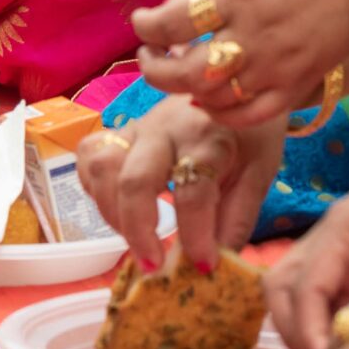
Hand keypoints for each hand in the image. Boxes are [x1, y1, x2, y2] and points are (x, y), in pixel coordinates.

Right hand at [78, 98, 284, 272]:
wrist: (235, 81)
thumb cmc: (248, 134)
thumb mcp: (258, 172)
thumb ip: (237, 218)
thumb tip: (215, 266)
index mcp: (210, 138)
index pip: (193, 192)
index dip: (196, 236)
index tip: (204, 267)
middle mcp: (168, 130)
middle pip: (135, 179)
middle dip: (138, 230)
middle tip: (152, 266)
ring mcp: (138, 127)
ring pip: (103, 166)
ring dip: (112, 212)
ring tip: (135, 240)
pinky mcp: (121, 130)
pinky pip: (90, 153)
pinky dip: (93, 186)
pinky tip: (115, 208)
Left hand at [131, 0, 348, 126]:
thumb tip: (171, 4)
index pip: (170, 23)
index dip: (145, 26)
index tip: (142, 21)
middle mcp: (251, 35)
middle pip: (183, 72)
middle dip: (154, 69)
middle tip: (149, 57)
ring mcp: (275, 66)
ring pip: (212, 99)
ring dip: (184, 91)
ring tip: (179, 74)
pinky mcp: (297, 84)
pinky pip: (251, 115)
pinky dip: (223, 113)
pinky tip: (211, 98)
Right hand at [266, 156, 348, 348]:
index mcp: (345, 225)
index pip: (301, 284)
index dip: (307, 330)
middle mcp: (334, 231)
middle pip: (282, 285)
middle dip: (295, 329)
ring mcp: (344, 244)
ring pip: (299, 289)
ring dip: (308, 325)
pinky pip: (326, 292)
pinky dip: (329, 319)